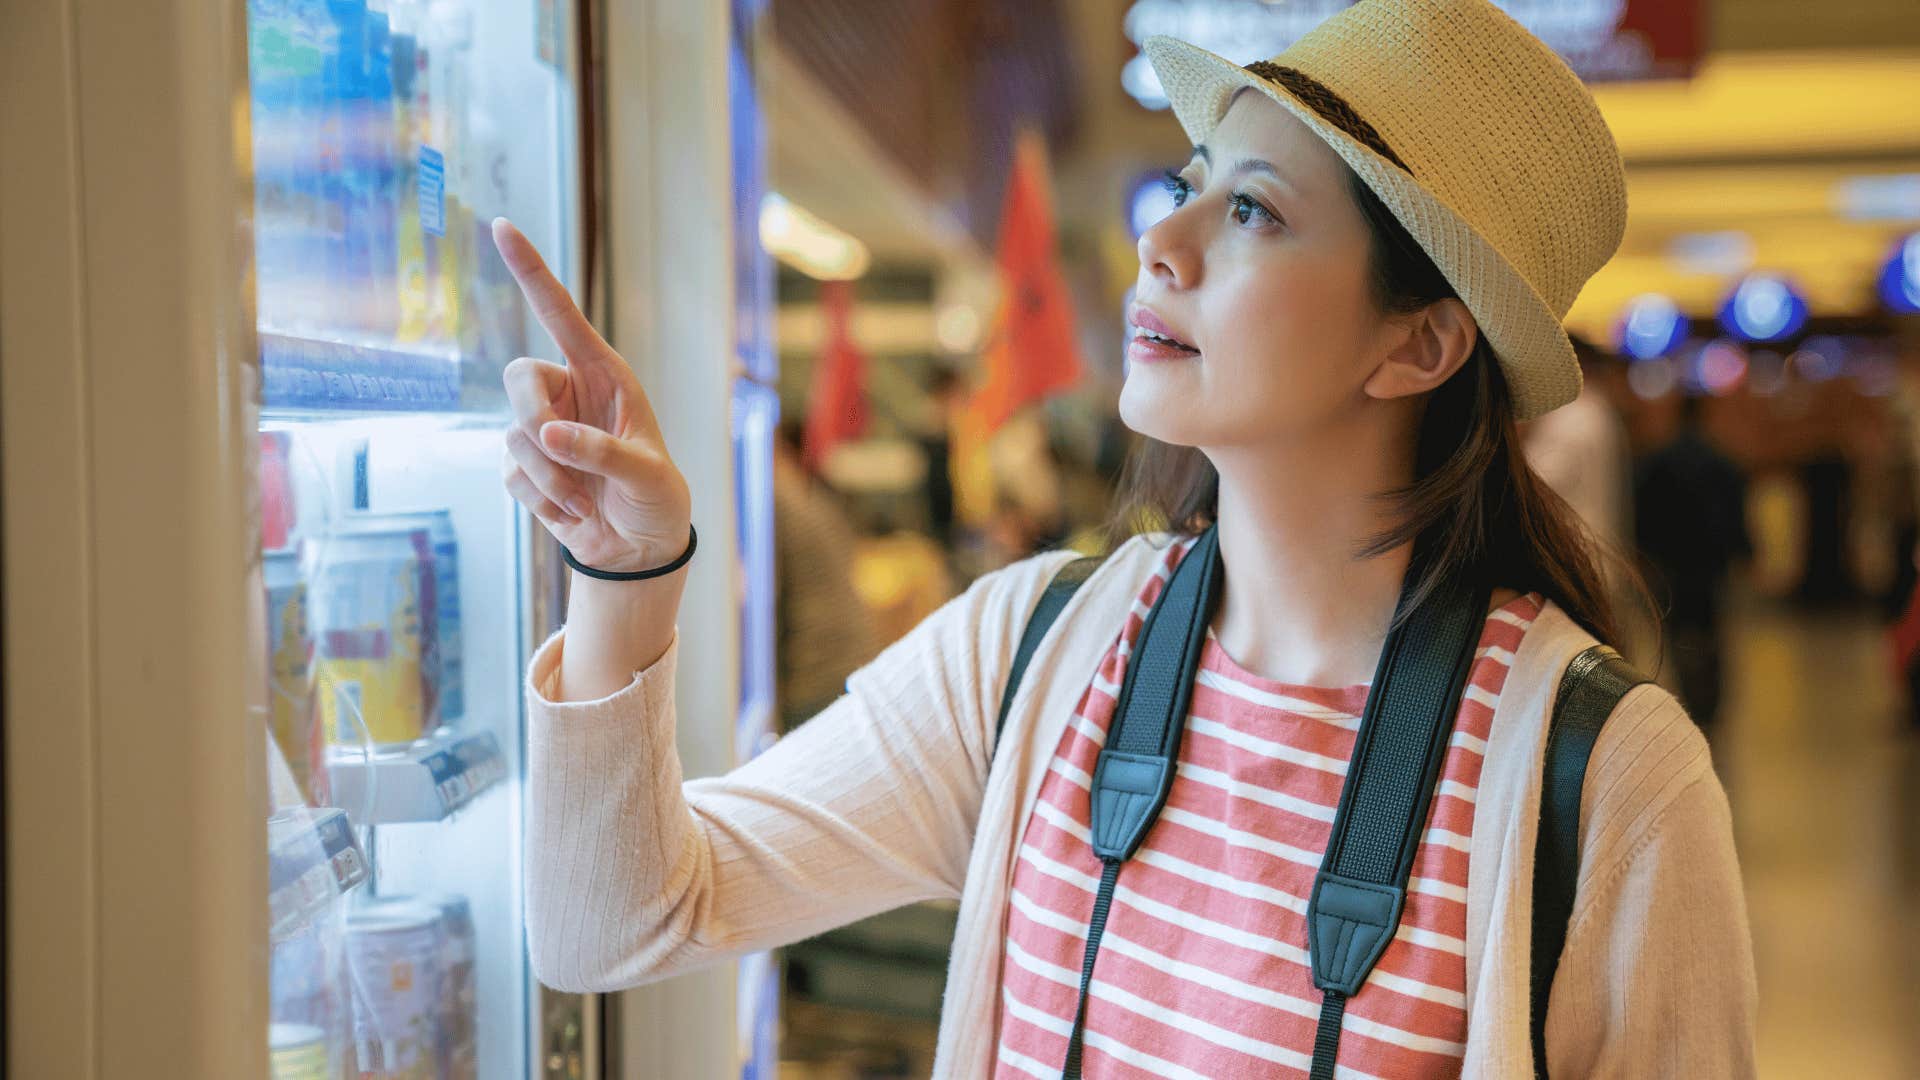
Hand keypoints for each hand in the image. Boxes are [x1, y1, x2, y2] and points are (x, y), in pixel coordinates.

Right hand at [492, 218, 692, 574]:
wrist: (640, 549)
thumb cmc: (656, 498)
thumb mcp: (648, 474)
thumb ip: (604, 452)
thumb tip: (548, 436)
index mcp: (604, 374)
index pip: (560, 313)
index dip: (531, 271)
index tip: (503, 226)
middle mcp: (568, 393)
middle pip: (519, 379)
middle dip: (536, 421)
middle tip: (564, 456)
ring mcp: (542, 430)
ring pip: (514, 436)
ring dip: (550, 478)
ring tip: (586, 499)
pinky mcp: (525, 469)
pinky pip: (511, 476)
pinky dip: (544, 501)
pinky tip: (574, 512)